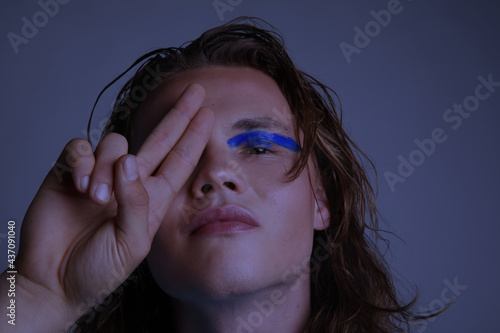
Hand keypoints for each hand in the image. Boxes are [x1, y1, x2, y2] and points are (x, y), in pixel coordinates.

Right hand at [11, 83, 213, 328]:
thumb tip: (128, 161)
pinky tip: (80, 184)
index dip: (194, 137)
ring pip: (114, 143)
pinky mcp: (69, 172)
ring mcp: (100, 174)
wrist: (54, 281)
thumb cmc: (98, 269)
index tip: (209, 114)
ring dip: (107, 166)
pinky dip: (81, 162)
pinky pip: (79, 148)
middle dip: (178, 115)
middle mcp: (130, 182)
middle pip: (159, 139)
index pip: (178, 161)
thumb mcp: (130, 243)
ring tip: (97, 198)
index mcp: (152, 199)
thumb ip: (135, 202)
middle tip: (196, 91)